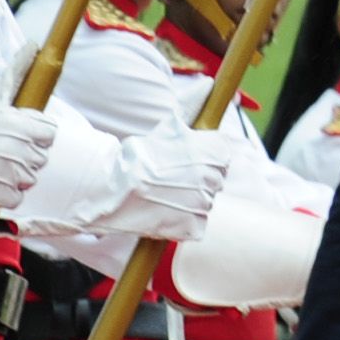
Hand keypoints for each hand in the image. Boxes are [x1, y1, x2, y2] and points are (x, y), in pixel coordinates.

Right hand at [0, 102, 56, 205]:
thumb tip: (22, 111)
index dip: (39, 136)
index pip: (50, 133)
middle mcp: (20, 149)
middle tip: (4, 156)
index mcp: (20, 125)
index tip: (28, 139)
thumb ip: (9, 111)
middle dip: (26, 157)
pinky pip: (16, 199)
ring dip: (16, 177)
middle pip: (40, 158)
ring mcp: (10, 172)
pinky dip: (6, 196)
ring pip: (30, 180)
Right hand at [118, 130, 234, 244]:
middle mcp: (214, 177)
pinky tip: (164, 213)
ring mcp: (205, 203)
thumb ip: (189, 126)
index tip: (188, 164)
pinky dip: (184, 222)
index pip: (223, 157)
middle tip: (171, 181)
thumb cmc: (138, 157)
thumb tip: (199, 114)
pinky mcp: (194, 225)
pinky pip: (196, 224)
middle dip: (197, 181)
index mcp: (214, 152)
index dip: (205, 160)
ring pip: (205, 203)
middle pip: (215, 181)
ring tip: (163, 197)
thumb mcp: (167, 131)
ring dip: (190, 202)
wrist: (115, 187)